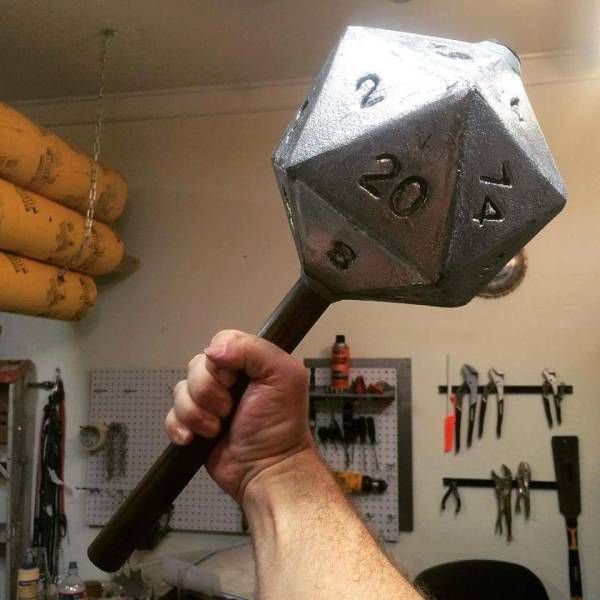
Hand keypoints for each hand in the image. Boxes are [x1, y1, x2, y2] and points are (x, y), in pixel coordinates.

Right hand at [165, 330, 313, 502]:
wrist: (267, 469)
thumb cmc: (280, 424)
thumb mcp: (283, 375)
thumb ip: (253, 350)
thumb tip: (212, 350)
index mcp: (249, 362)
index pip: (220, 341)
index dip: (220, 361)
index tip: (233, 381)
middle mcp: (227, 378)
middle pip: (196, 366)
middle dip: (208, 392)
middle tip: (229, 410)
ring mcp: (208, 401)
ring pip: (180, 390)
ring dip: (197, 413)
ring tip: (216, 429)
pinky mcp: (193, 424)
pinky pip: (171, 415)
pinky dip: (179, 427)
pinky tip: (194, 439)